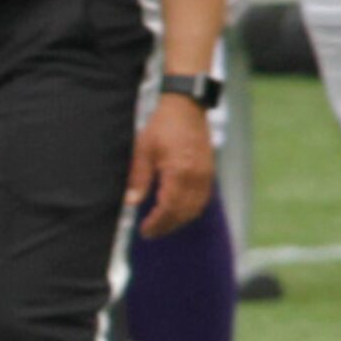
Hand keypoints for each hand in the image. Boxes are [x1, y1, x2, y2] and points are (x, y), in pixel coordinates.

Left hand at [127, 93, 214, 238]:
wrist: (186, 108)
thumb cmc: (163, 126)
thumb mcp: (143, 150)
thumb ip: (138, 178)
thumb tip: (131, 202)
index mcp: (179, 172)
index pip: (169, 208)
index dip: (156, 223)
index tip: (144, 231)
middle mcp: (196, 176)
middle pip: (183, 212)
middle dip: (167, 226)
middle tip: (150, 232)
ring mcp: (206, 174)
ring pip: (195, 208)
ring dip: (179, 220)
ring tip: (162, 225)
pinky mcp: (209, 171)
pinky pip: (203, 198)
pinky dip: (191, 209)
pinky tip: (177, 211)